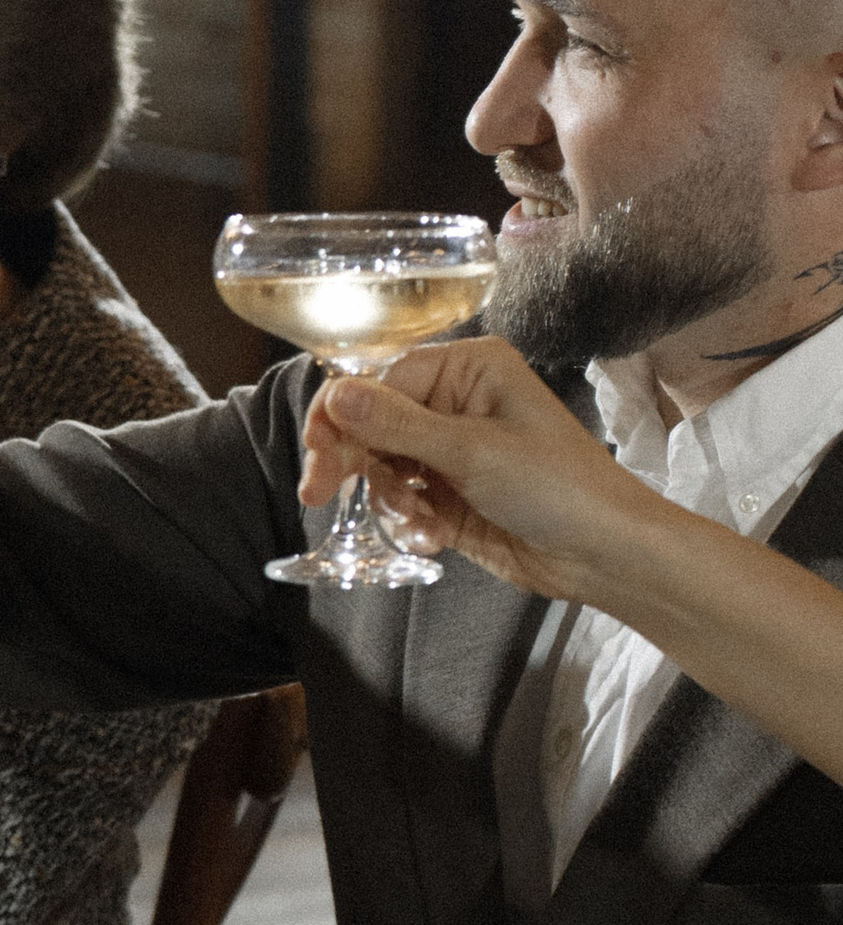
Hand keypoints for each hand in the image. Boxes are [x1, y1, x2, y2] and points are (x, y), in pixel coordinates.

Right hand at [300, 337, 656, 603]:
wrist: (606, 556)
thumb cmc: (561, 487)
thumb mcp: (473, 452)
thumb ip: (397, 425)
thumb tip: (335, 394)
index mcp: (468, 369)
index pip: (380, 379)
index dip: (342, 413)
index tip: (316, 448)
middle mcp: (456, 402)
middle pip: (371, 421)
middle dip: (350, 458)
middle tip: (319, 491)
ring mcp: (452, 450)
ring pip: (380, 464)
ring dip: (387, 495)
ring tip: (418, 518)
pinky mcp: (451, 495)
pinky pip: (402, 500)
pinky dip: (407, 520)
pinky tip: (432, 537)